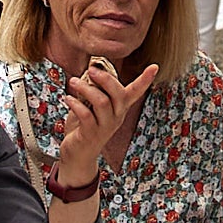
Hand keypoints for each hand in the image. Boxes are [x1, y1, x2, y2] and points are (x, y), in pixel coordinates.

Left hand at [55, 57, 156, 184]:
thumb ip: (94, 91)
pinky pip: (86, 114)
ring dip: (85, 88)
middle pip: (118, 93)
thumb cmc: (84, 127)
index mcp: (119, 108)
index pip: (136, 92)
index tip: (155, 66)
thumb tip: (91, 70)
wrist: (77, 155)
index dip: (145, 80)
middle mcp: (116, 117)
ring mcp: (105, 126)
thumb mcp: (91, 106)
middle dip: (105, 78)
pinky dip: (75, 103)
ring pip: (102, 101)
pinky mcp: (91, 134)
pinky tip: (67, 99)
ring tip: (73, 82)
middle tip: (90, 70)